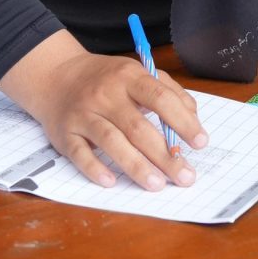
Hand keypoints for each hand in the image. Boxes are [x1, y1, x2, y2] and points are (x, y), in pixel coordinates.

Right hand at [0, 31, 206, 190]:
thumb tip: (192, 118)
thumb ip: (168, 91)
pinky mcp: (65, 133)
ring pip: (111, 142)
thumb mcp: (137, 74)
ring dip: (136, 166)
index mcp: (129, 77)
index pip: (160, 98)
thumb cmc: (106, 79)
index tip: (201, 142)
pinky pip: (80, 154)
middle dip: (164, 155)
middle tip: (185, 176)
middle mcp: (106, 95)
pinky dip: (95, 168)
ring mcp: (84, 114)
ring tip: (157, 184)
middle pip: (138, 127)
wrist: (56, 76)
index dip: (183, 121)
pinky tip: (111, 182)